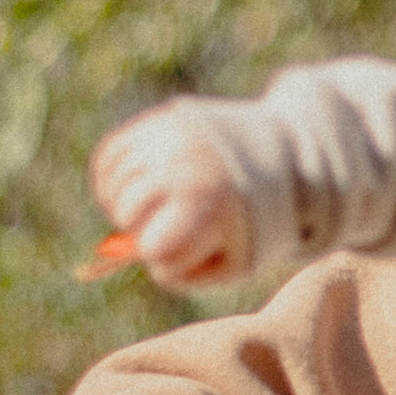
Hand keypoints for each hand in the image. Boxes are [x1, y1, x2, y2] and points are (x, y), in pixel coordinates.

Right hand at [90, 107, 255, 289]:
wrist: (286, 158)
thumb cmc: (256, 221)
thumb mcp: (232, 260)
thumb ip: (180, 273)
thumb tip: (119, 265)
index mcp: (208, 207)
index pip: (152, 248)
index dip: (163, 258)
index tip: (186, 248)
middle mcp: (183, 167)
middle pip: (126, 214)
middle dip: (142, 231)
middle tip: (168, 226)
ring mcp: (169, 139)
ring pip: (112, 187)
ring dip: (122, 206)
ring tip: (153, 209)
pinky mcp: (158, 121)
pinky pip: (109, 157)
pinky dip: (110, 179)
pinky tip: (135, 188)